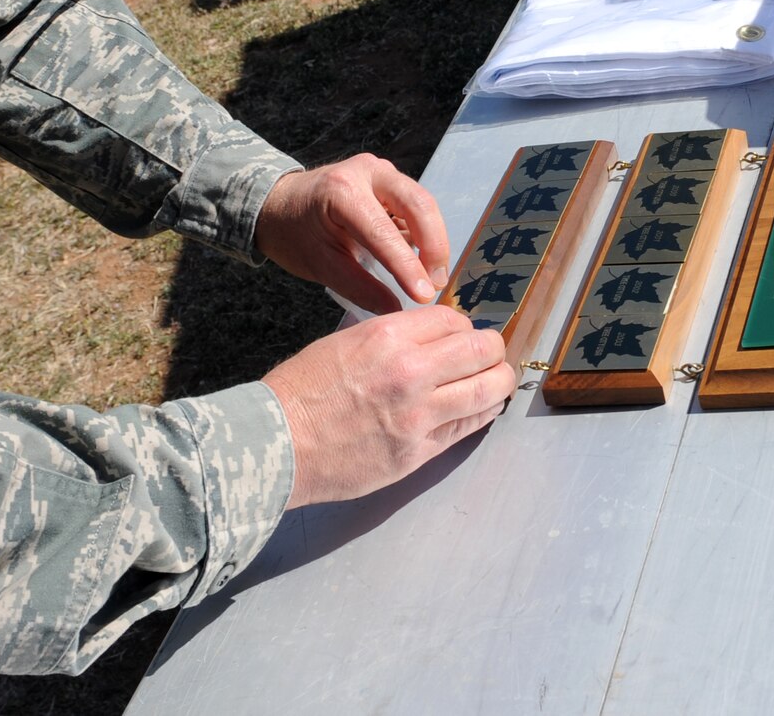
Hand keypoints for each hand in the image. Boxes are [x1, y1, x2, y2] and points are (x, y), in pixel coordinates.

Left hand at [254, 155, 450, 311]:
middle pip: (419, 205)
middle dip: (434, 247)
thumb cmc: (293, 233)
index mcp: (342, 191)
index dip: (407, 267)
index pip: (384, 233)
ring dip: (433, 240)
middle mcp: (367, 171)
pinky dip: (424, 232)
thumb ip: (359, 287)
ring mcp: (381, 172)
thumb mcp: (321, 265)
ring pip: (423, 203)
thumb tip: (395, 309)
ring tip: (431, 276)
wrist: (277, 203)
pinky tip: (421, 260)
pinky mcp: (388, 180)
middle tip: (435, 284)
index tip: (423, 296)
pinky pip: (415, 205)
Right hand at [264, 305, 515, 506]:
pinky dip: (483, 412)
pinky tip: (482, 407)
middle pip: (482, 350)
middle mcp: (411, 372)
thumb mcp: (345, 341)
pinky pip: (469, 426)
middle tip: (491, 355)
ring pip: (488, 390)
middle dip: (492, 350)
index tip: (461, 336)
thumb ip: (394, 337)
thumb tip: (433, 338)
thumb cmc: (301, 391)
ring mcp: (418, 416)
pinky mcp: (418, 452)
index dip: (463, 327)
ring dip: (498, 381)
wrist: (274, 445)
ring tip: (496, 380)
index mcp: (389, 336)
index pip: (454, 321)